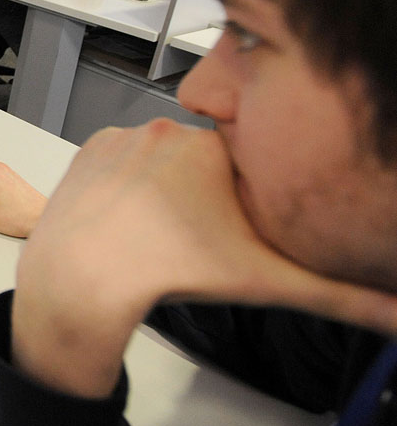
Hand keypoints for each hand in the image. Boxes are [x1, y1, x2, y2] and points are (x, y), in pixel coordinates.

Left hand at [10, 119, 396, 398]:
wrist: (85, 276)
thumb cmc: (170, 272)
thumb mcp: (267, 281)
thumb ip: (341, 296)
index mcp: (216, 147)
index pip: (249, 162)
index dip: (246, 197)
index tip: (233, 225)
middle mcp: (171, 129)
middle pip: (204, 158)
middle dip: (207, 193)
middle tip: (196, 233)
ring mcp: (126, 135)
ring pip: (162, 158)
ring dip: (166, 185)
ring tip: (160, 227)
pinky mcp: (91, 146)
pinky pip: (123, 158)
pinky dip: (128, 182)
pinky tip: (131, 214)